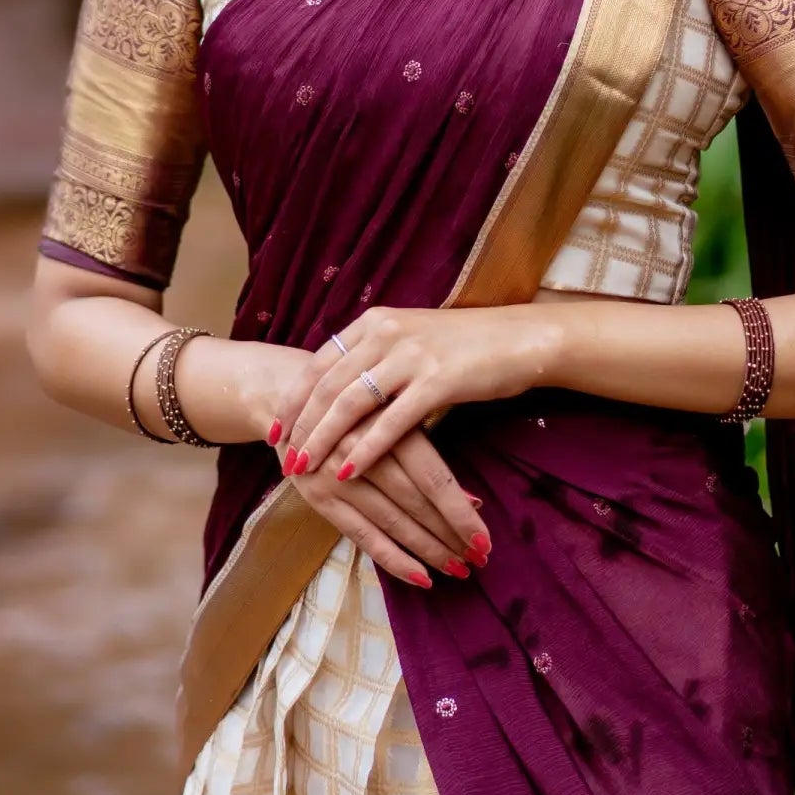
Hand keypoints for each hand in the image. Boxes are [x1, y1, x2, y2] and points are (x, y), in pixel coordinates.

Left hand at [276, 303, 558, 487]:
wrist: (519, 338)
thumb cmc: (466, 345)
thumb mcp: (410, 338)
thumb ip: (375, 356)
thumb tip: (340, 388)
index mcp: (374, 322)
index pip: (319, 362)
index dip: (293, 397)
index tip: (275, 427)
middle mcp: (385, 333)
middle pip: (327, 385)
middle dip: (299, 424)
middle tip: (279, 455)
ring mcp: (410, 356)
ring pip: (349, 404)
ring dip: (321, 440)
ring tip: (302, 468)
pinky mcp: (436, 382)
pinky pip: (389, 422)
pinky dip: (364, 450)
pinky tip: (348, 472)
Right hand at [285, 424, 490, 587]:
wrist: (290, 399)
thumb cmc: (357, 408)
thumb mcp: (392, 416)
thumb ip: (427, 455)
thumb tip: (472, 501)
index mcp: (387, 424)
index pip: (433, 478)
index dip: (459, 512)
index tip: (485, 538)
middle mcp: (361, 451)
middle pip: (415, 503)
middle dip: (450, 535)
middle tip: (479, 559)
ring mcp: (336, 477)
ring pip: (393, 523)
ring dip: (429, 550)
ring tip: (458, 569)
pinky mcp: (318, 498)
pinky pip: (363, 537)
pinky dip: (394, 559)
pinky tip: (421, 578)